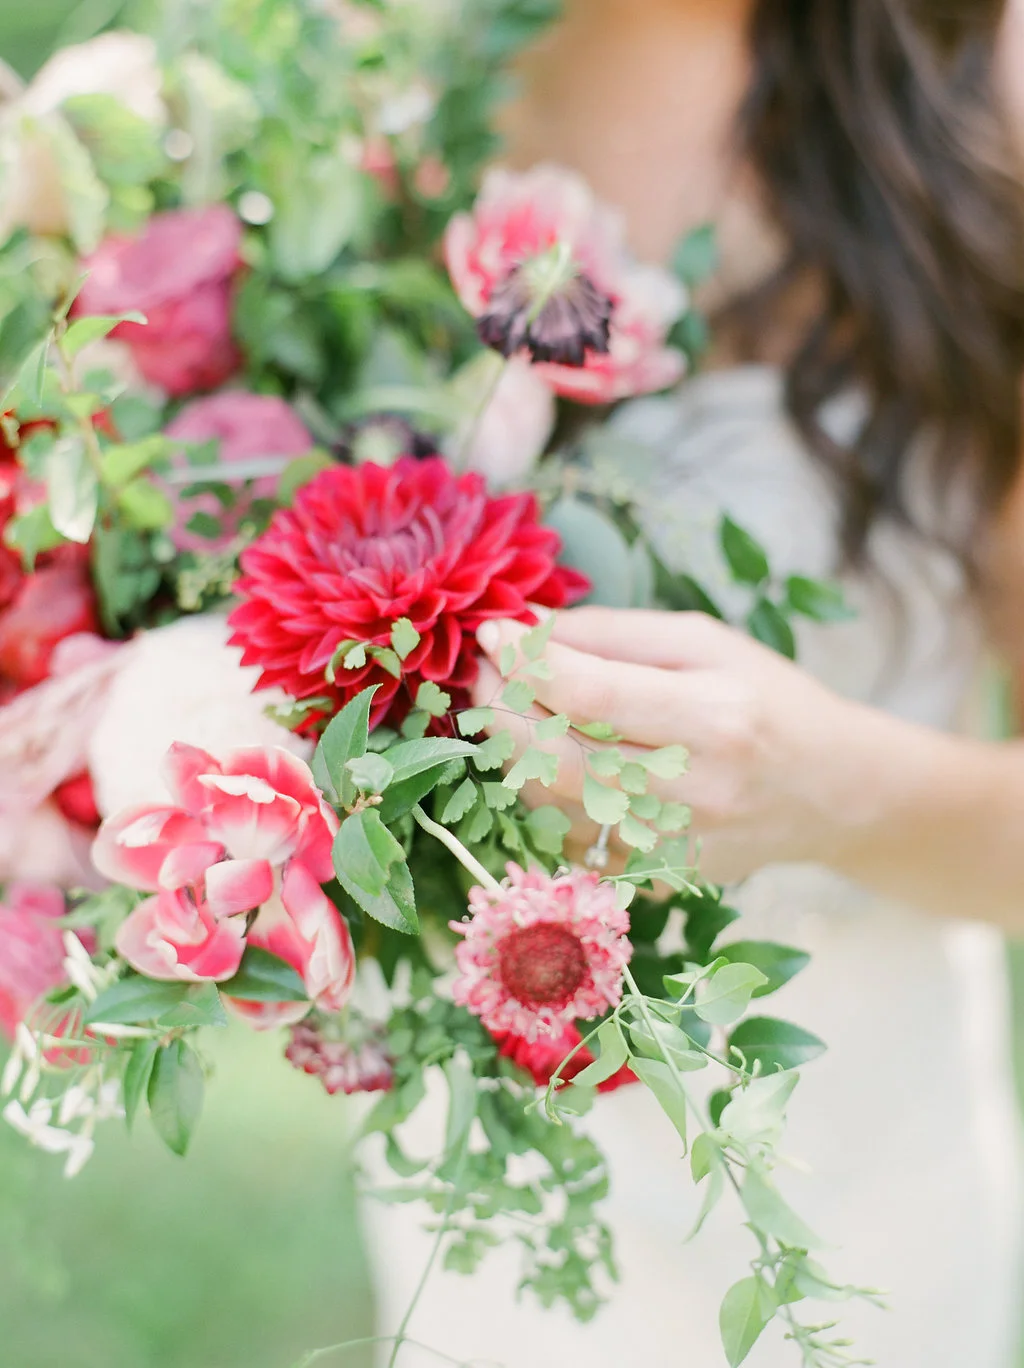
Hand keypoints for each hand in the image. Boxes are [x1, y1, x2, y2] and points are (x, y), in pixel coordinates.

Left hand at [474, 608, 872, 883]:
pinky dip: (542, 795)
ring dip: (509, 752)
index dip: (527, 663)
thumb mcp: (704, 643)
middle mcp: (695, 793)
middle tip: (483, 672)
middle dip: (500, 708)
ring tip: (505, 708)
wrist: (833, 792)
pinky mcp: (658, 879)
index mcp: (716, 718)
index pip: (592, 697)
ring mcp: (674, 848)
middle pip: (556, 759)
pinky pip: (567, 838)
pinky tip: (545, 758)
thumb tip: (524, 627)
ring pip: (550, 804)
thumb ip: (610, 634)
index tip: (493, 633)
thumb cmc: (767, 699)